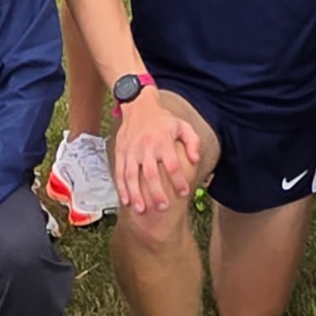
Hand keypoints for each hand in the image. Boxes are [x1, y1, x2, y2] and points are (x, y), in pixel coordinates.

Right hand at [113, 97, 200, 213]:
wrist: (138, 106)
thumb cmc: (164, 120)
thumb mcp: (183, 125)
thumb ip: (193, 142)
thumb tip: (196, 160)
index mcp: (163, 141)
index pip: (172, 164)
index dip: (179, 180)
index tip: (184, 192)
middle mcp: (146, 147)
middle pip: (151, 174)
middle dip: (156, 192)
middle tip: (163, 207)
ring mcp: (131, 151)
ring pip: (132, 176)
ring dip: (136, 194)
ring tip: (142, 210)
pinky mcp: (121, 153)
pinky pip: (119, 173)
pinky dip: (122, 188)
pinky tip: (126, 201)